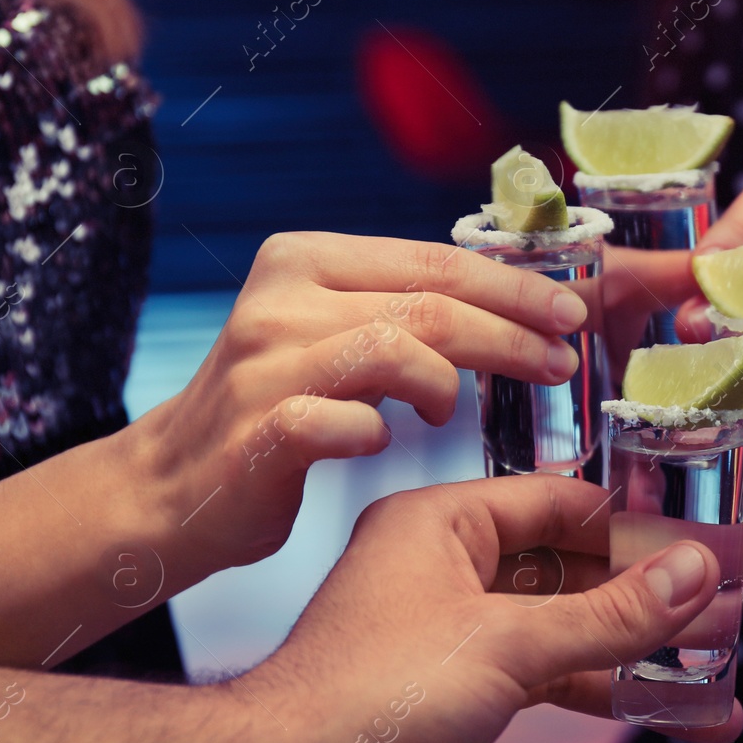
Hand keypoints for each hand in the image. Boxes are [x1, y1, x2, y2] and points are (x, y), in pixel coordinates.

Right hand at [127, 232, 590, 581]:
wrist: (173, 483)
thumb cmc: (277, 407)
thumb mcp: (331, 332)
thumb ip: (401, 308)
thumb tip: (514, 303)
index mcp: (306, 259)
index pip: (435, 261)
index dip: (513, 286)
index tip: (569, 312)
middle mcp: (282, 299)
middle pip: (429, 304)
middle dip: (510, 332)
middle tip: (559, 361)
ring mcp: (265, 364)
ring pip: (395, 349)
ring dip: (450, 383)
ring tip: (457, 413)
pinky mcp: (255, 430)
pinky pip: (338, 421)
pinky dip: (375, 432)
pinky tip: (385, 442)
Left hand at [219, 475, 735, 742]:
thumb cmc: (362, 697)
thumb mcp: (509, 642)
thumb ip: (610, 616)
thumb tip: (693, 573)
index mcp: (443, 533)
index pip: (556, 507)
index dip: (632, 525)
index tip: (703, 541)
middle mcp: (445, 597)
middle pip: (569, 597)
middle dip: (646, 623)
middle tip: (723, 632)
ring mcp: (447, 681)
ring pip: (560, 684)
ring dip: (632, 705)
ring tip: (713, 720)